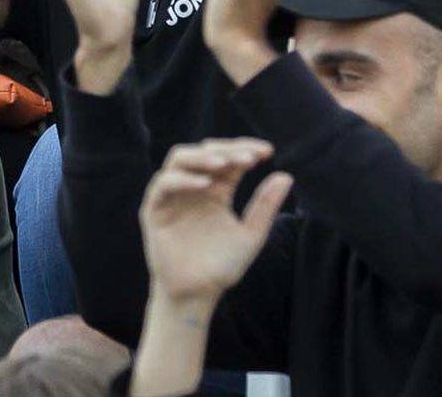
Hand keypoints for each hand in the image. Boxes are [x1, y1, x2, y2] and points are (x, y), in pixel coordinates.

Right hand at [139, 140, 292, 301]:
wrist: (197, 293)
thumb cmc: (223, 266)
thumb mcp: (251, 235)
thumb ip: (265, 206)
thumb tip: (286, 176)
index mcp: (217, 191)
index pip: (229, 159)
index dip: (245, 149)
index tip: (267, 151)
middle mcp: (194, 188)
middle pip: (205, 152)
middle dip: (227, 149)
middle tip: (249, 157)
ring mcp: (173, 195)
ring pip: (180, 159)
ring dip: (202, 157)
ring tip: (225, 163)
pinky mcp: (155, 208)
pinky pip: (164, 184)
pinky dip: (183, 179)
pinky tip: (205, 185)